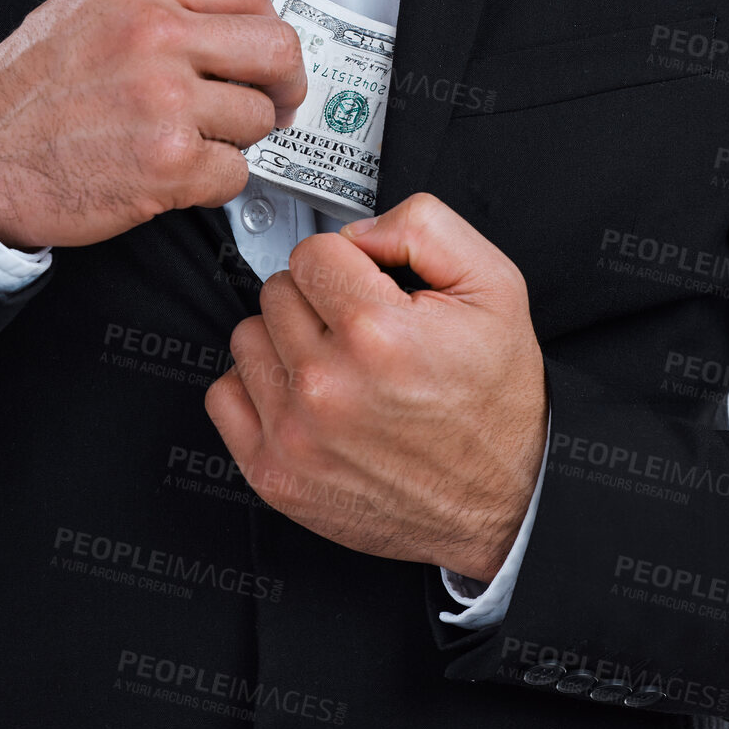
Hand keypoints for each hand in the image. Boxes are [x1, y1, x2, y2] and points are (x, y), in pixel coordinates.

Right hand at [0, 0, 305, 248]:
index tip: (266, 53)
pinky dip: (214, 183)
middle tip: (274, 103)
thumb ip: (161, 5)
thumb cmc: (24, 93)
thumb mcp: (88, 9)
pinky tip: (176, 173)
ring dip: (237, 140)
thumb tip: (234, 24)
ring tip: (192, 141)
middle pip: (276, 50)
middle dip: (283, 85)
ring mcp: (165, 97)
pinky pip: (235, 174)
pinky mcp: (169, 161)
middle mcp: (157, 32)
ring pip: (259, 119)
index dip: (269, 26)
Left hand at [205, 192, 547, 582]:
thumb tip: (356, 230)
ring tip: (336, 363)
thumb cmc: (496, 404)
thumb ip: (422, 228)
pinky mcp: (274, 474)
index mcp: (377, 333)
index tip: (367, 287)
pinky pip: (224, 396)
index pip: (311, 252)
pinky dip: (257, 388)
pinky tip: (304, 396)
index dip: (347, 263)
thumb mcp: (494, 286)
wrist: (505, 500)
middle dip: (318, 300)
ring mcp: (294, 435)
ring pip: (247, 337)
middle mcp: (328, 386)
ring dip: (285, 341)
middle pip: (277, 291)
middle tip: (360, 330)